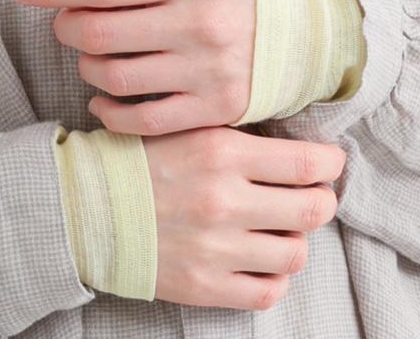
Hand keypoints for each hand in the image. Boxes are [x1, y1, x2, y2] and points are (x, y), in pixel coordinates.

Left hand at [9, 0, 256, 135]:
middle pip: (100, 33)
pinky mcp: (212, 109)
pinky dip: (110, 111)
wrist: (301, 31)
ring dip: (88, 67)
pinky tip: (103, 99)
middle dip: (66, 28)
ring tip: (91, 57)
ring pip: (115, 77)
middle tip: (64, 25)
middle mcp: (198, 22)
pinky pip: (142, 119)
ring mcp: (206, 69)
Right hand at [142, 125, 344, 309]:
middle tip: (314, 195)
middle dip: (322, 201)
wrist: (88, 206)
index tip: (331, 162)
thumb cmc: (142, 160)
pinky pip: (267, 291)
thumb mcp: (188, 127)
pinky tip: (263, 260)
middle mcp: (224, 200)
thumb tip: (295, 144)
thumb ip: (239, 135)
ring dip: (297, 240)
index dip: (331, 163)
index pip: (306, 163)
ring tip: (283, 228)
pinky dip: (275, 277)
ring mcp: (216, 248)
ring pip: (295, 253)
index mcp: (222, 151)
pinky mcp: (204, 286)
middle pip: (312, 209)